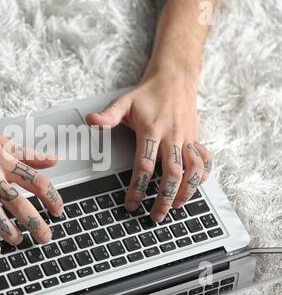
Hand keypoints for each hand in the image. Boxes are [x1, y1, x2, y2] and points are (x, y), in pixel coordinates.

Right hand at [0, 104, 62, 255]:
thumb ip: (26, 153)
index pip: (34, 180)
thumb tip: (53, 160)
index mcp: (2, 159)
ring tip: (19, 241)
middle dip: (34, 222)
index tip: (58, 210)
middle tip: (45, 236)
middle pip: (16, 201)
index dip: (51, 196)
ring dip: (8, 231)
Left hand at [86, 70, 212, 221]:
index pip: (144, 165)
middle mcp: (172, 137)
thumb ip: (108, 115)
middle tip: (156, 216)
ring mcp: (187, 139)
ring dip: (187, 191)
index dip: (137, 187)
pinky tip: (194, 187)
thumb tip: (90, 120)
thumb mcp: (124, 102)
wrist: (174, 78)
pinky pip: (205, 160)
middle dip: (165, 197)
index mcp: (152, 130)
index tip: (131, 204)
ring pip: (193, 170)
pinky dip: (202, 176)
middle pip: (173, 173)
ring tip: (177, 207)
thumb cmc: (147, 94)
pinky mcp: (196, 139)